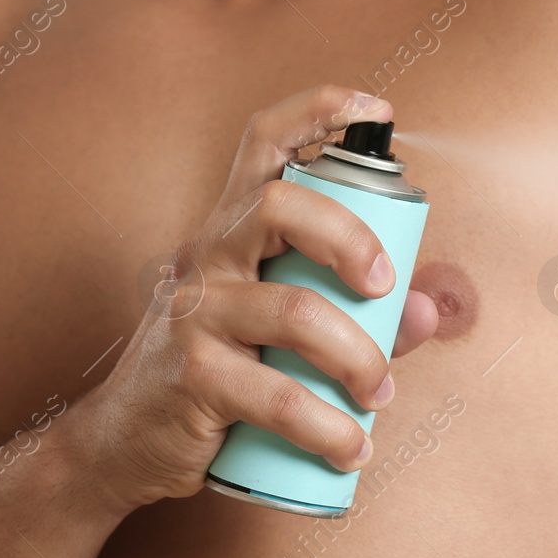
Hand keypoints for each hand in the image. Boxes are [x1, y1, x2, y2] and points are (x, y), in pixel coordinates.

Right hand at [72, 85, 439, 514]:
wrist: (126, 442)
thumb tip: (432, 311)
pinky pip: (274, 395)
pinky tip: (350, 447)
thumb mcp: (288, 330)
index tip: (380, 110)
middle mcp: (208, 253)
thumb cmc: (224, 367)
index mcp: (236, 226)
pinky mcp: (189, 374)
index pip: (265, 142)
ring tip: (380, 395)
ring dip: (358, 358)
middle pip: (277, 203)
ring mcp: (193, 311)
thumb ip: (366, 314)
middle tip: (386, 287)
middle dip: (349, 236)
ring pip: (293, 311)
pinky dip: (327, 426)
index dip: (320, 111)